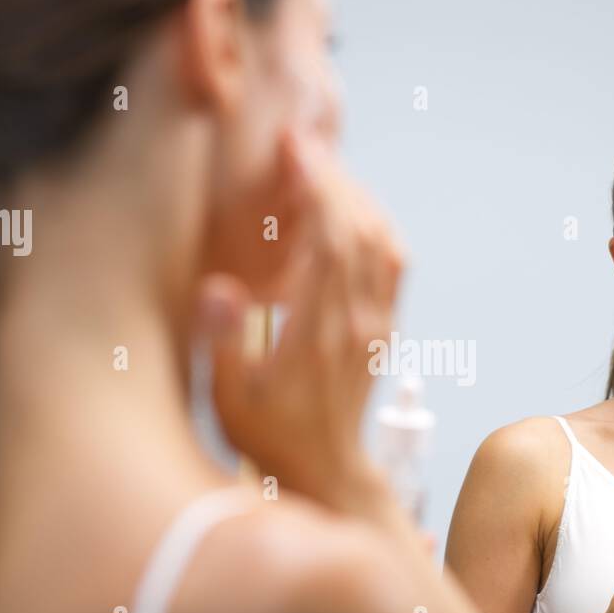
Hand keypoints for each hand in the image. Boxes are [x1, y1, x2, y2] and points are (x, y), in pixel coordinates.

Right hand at [198, 127, 405, 520]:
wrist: (324, 471)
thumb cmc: (267, 434)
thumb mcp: (229, 400)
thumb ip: (224, 343)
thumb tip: (222, 288)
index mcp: (316, 335)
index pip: (328, 242)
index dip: (315, 188)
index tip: (293, 148)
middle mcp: (355, 323)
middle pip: (356, 229)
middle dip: (331, 177)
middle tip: (299, 142)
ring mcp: (375, 323)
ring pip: (379, 240)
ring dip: (354, 195)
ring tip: (319, 166)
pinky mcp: (382, 326)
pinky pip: (391, 262)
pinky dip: (375, 222)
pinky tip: (353, 206)